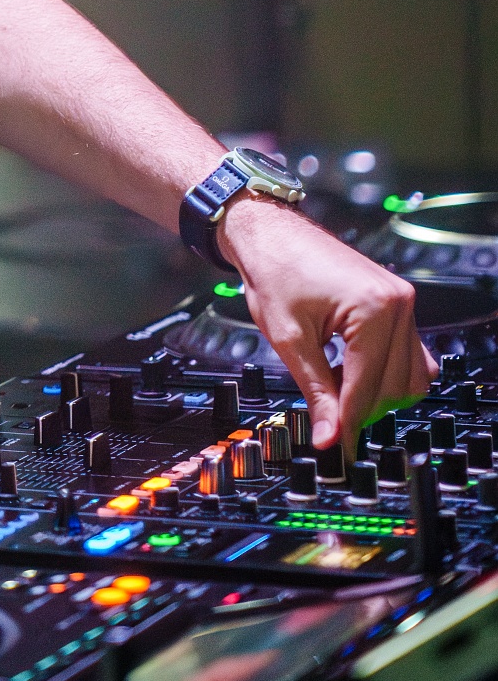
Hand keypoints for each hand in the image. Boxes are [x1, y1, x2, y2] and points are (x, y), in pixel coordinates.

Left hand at [221, 192, 435, 452]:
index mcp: (374, 308)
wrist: (269, 231)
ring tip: (338, 392)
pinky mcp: (397, 301)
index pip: (368, 386)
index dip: (350, 423)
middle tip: (332, 425)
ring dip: (379, 393)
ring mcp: (402, 300)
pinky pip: (409, 353)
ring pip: (411, 374)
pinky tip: (352, 373)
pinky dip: (387, 372)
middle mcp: (397, 302)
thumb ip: (315, 391)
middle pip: (396, 386)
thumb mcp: (289, 339)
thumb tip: (330, 436)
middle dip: (364, 409)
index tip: (338, 448)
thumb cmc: (273, 269)